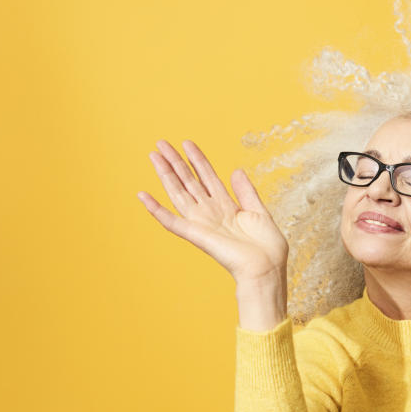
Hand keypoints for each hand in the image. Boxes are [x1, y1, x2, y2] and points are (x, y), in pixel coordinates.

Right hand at [136, 139, 289, 284]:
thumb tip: (235, 170)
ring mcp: (202, 223)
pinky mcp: (196, 235)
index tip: (187, 143)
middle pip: (189, 181)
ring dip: (165, 174)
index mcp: (227, 207)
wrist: (266, 269)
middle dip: (176, 161)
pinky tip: (143, 196)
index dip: (197, 160)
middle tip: (161, 143)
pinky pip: (171, 222)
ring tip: (153, 155)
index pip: (207, 177)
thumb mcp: (259, 212)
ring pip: (178, 193)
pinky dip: (156, 210)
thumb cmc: (267, 247)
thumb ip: (246, 191)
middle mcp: (211, 213)